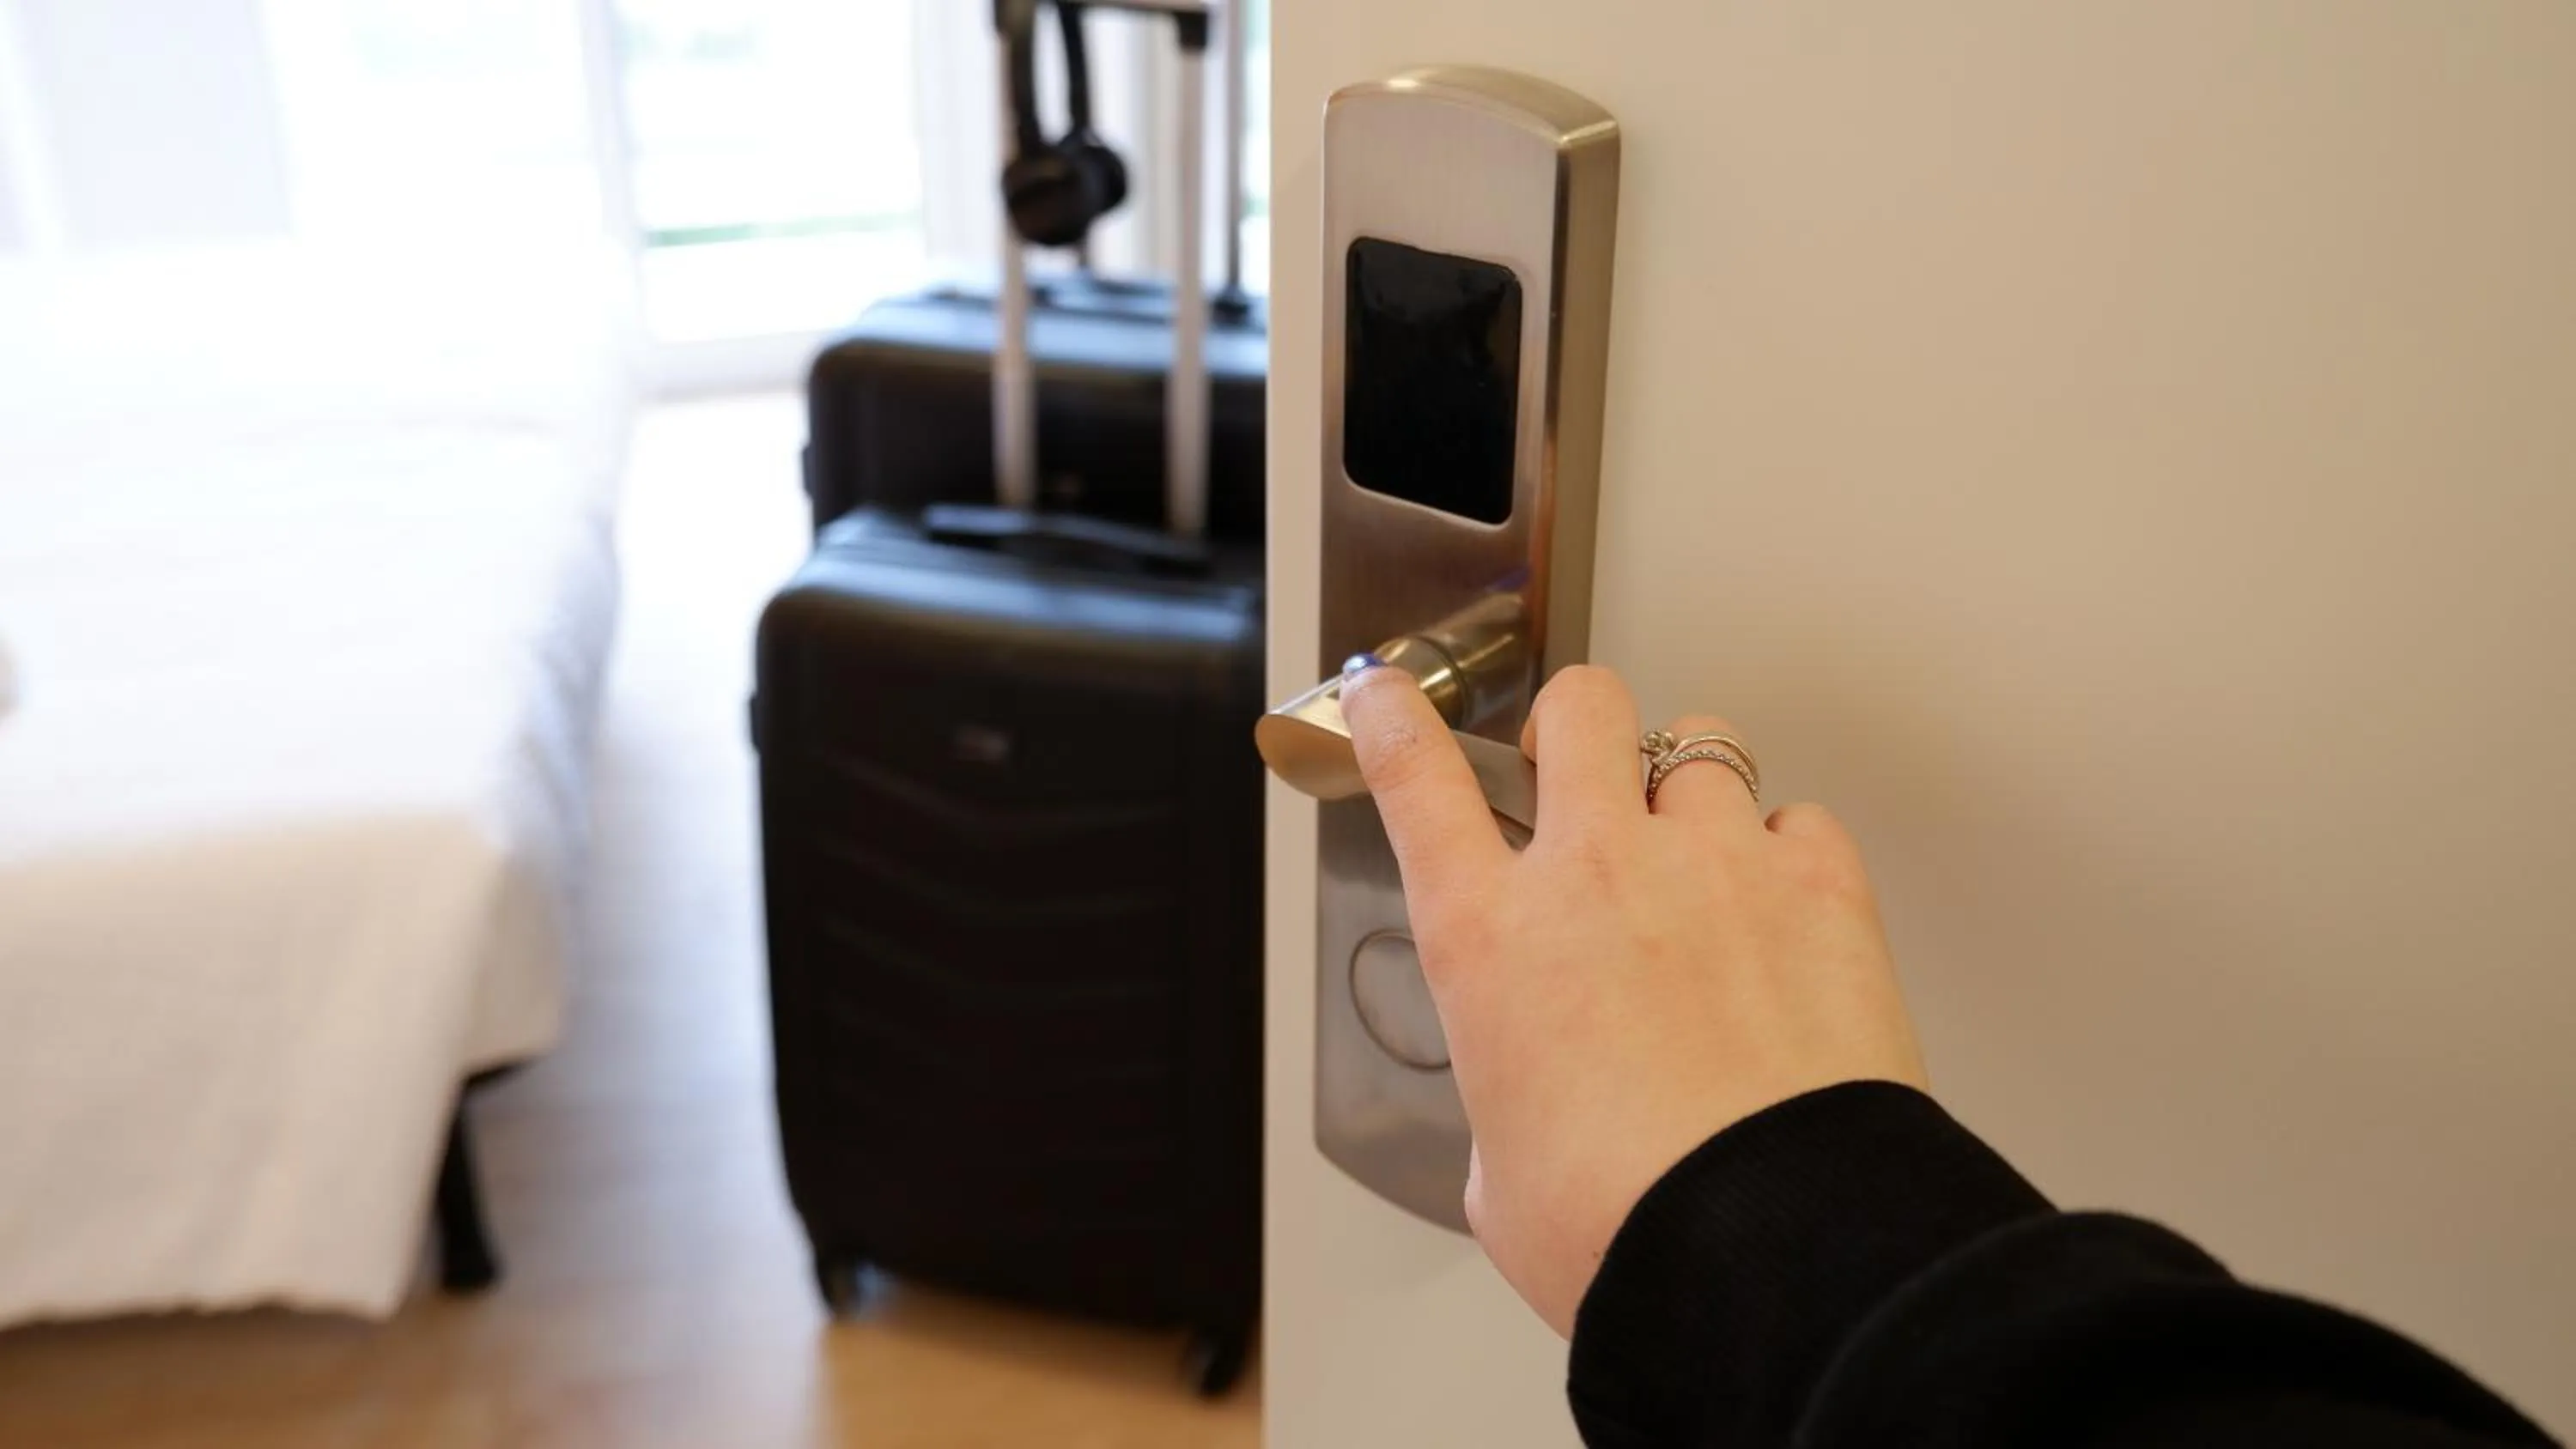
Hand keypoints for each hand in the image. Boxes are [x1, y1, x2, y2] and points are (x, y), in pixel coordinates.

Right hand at [1337, 663, 1929, 1337]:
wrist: (1764, 1249)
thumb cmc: (1625, 1229)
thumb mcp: (1505, 1178)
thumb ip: (1510, 1112)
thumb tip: (1540, 1124)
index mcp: (1489, 940)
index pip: (1416, 780)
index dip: (1392, 718)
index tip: (1383, 692)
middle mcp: (1596, 875)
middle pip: (1575, 707)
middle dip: (1571, 722)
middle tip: (1577, 766)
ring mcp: (1712, 867)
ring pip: (1702, 741)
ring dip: (1689, 783)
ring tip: (1700, 846)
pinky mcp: (1820, 891)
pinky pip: (1802, 823)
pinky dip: (1790, 853)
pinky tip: (1785, 908)